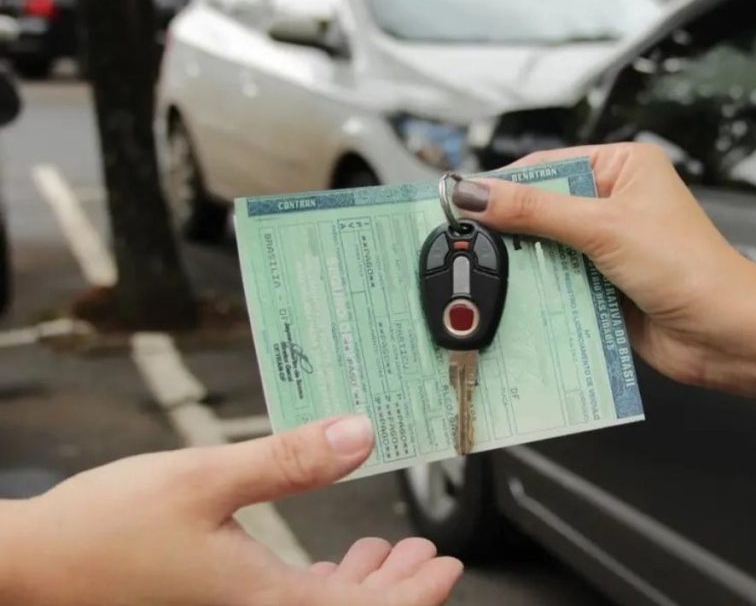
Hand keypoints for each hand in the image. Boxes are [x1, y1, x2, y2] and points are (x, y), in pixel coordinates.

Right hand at [5, 415, 462, 605]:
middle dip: (397, 587)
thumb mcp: (206, 479)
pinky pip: (291, 601)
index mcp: (264, 599)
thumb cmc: (105, 529)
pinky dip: (324, 581)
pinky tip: (331, 559)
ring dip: (363, 583)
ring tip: (390, 552)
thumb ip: (290, 460)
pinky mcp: (218, 601)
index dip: (412, 594)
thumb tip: (360, 435)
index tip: (446, 567)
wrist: (34, 565)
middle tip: (427, 556)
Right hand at [453, 143, 755, 389]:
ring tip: (487, 275)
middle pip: (542, 209)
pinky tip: (516, 301)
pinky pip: (559, 283)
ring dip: (526, 266)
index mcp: (624, 168)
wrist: (725, 335)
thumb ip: (535, 211)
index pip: (547, 167)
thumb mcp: (603, 227)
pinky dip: (540, 292)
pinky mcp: (605, 285)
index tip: (460, 201)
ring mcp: (610, 247)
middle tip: (466, 242)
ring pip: (547, 250)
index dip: (503, 184)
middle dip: (511, 230)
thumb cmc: (688, 268)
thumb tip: (476, 193)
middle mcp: (616, 203)